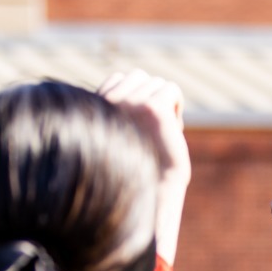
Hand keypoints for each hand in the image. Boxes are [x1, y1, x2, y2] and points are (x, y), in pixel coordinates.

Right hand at [98, 69, 189, 264]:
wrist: (152, 193)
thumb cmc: (135, 173)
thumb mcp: (115, 138)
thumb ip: (114, 113)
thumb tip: (119, 89)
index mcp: (94, 109)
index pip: (116, 80)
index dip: (134, 98)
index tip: (139, 125)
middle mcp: (108, 103)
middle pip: (138, 77)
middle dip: (150, 98)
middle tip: (153, 130)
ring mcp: (130, 104)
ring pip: (156, 83)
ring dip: (164, 103)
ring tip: (162, 131)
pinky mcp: (153, 108)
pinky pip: (171, 89)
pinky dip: (177, 105)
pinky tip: (172, 129)